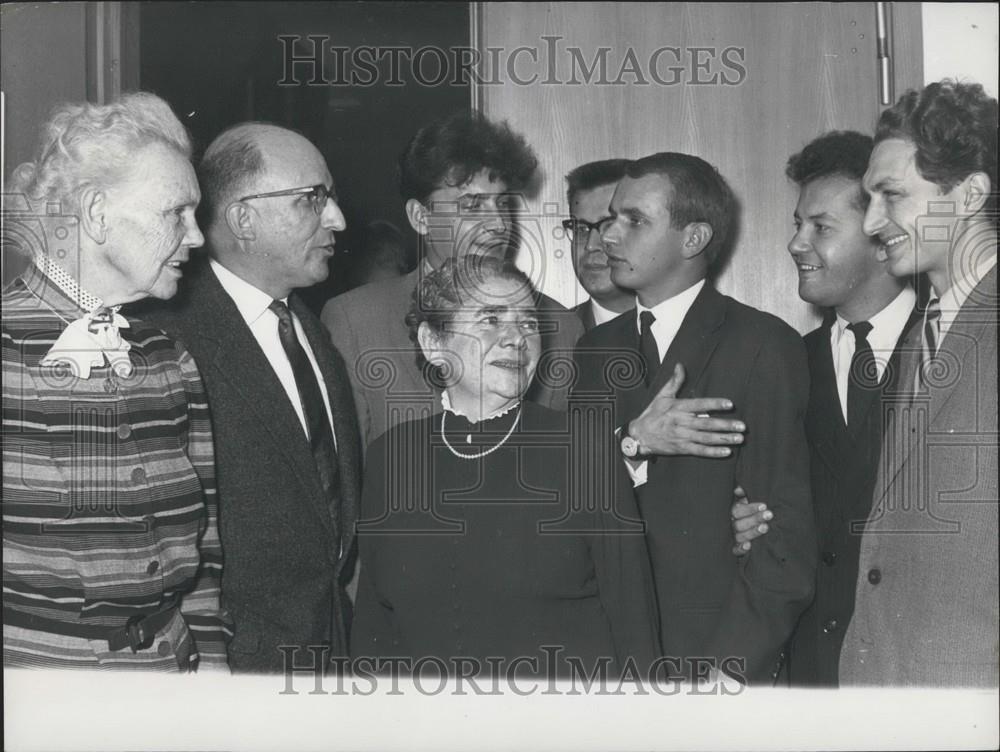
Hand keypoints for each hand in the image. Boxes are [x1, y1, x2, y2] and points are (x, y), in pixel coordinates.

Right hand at [628, 363, 745, 457]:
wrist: (639, 436)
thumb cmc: (652, 414)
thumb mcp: (662, 396)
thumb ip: (674, 381)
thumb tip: (680, 365)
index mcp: (678, 407)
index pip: (699, 404)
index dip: (715, 404)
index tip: (730, 404)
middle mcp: (681, 422)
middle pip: (706, 423)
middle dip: (725, 425)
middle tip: (742, 426)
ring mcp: (682, 436)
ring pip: (706, 438)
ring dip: (724, 439)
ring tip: (739, 438)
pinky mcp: (681, 448)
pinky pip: (699, 451)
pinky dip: (713, 452)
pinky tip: (726, 452)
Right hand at [730, 485, 772, 554]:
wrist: (749, 525)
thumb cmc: (749, 511)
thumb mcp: (745, 500)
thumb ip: (742, 494)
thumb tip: (739, 489)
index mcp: (733, 512)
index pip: (738, 511)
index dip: (750, 508)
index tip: (764, 506)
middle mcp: (732, 525)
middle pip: (740, 523)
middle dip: (755, 519)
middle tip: (769, 515)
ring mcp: (734, 537)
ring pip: (740, 536)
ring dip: (752, 532)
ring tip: (765, 527)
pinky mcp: (736, 549)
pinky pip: (736, 550)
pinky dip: (741, 549)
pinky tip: (749, 546)